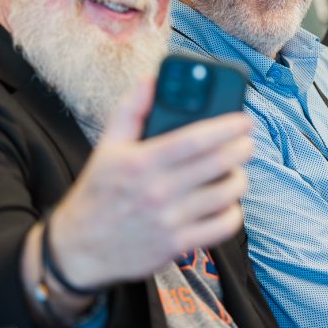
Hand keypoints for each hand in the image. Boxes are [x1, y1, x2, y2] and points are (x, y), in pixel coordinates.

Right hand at [48, 79, 251, 289]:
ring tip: (235, 169)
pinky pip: (221, 227)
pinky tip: (226, 201)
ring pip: (224, 195)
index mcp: (141, 162)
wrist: (80, 247)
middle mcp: (157, 191)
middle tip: (247, 141)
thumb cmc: (98, 190)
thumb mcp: (107, 145)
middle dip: (242, 148)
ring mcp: (169, 221)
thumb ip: (131, 109)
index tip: (243, 120)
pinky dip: (233, 212)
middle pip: (217, 164)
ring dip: (239, 178)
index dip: (225, 126)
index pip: (194, 139)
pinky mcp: (176, 245)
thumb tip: (151, 80)